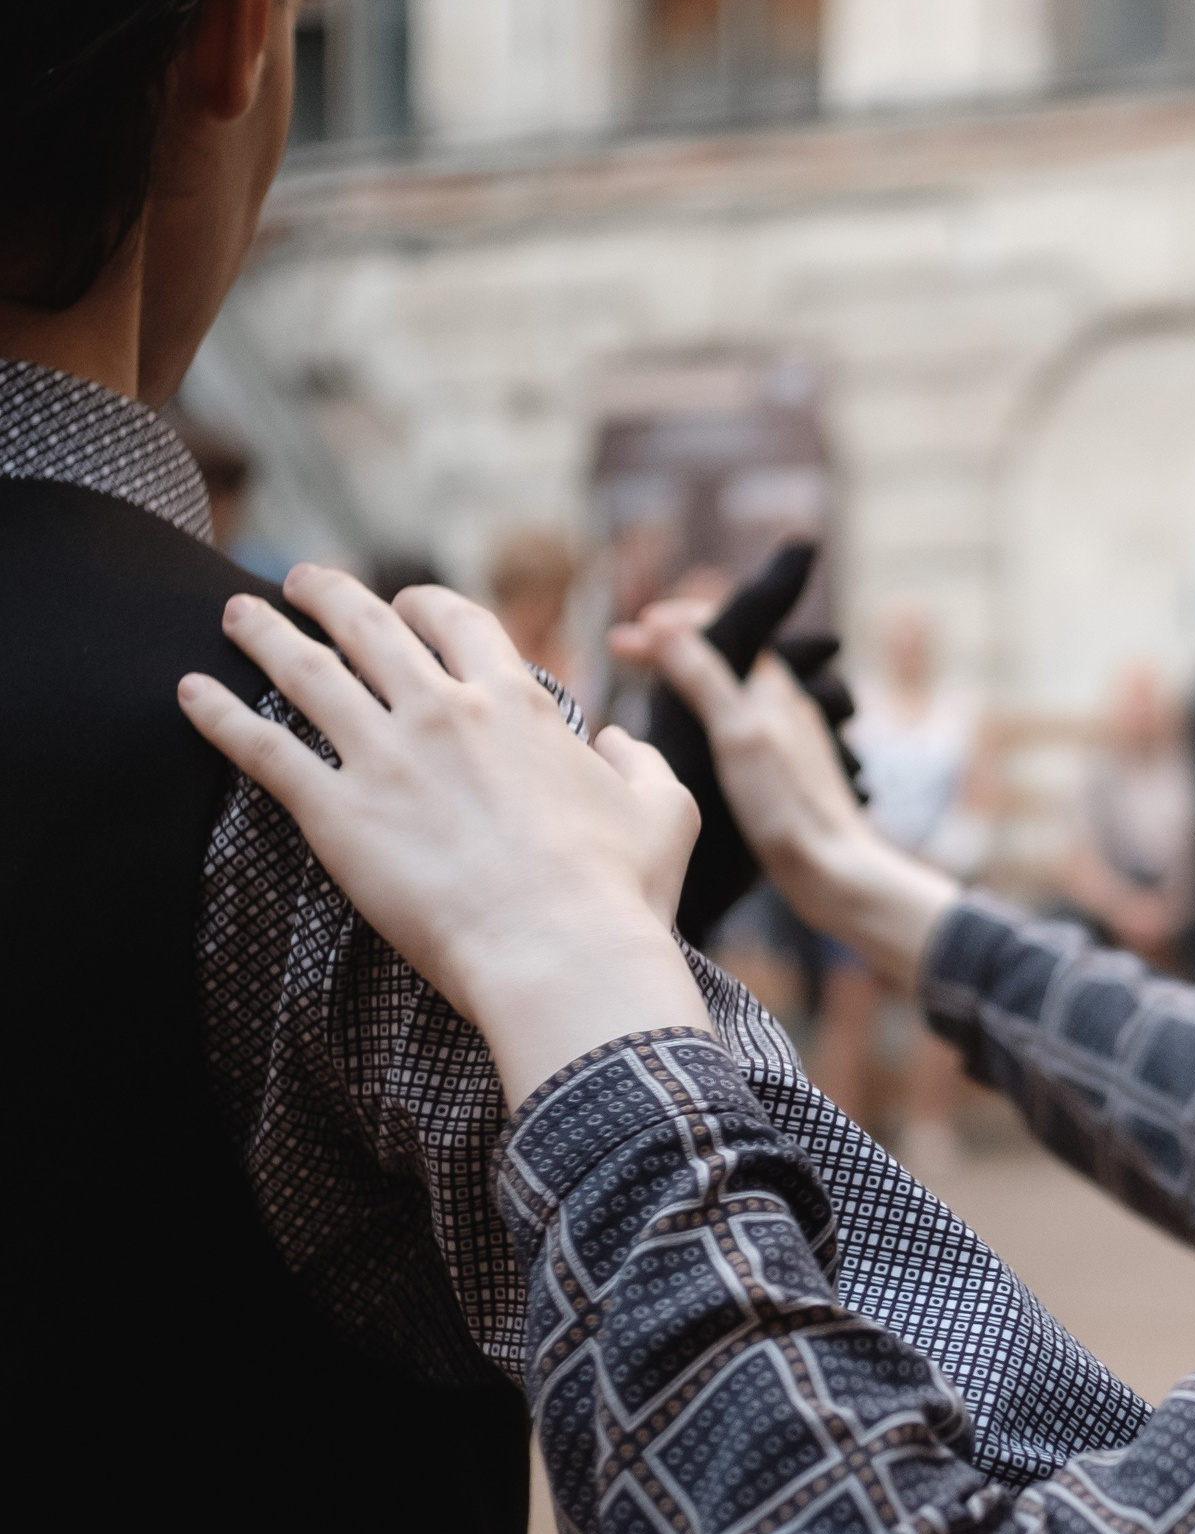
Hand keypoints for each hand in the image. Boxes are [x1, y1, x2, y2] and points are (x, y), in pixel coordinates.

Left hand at [180, 565, 709, 1103]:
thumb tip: (624, 743)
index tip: (406, 605)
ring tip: (235, 615)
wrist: (562, 951)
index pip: (460, 624)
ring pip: (306, 673)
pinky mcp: (336, 812)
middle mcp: (444, 712)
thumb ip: (644, 765)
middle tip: (301, 581)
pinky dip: (219, 715)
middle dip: (330, 595)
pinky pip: (263, 749)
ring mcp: (385, 757)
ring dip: (266, 635)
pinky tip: (188, 691)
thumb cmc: (622, 890)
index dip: (428, 606)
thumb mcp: (666, 812)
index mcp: (518, 705)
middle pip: (369, 628)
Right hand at [612, 603, 958, 990]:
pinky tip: (689, 745)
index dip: (671, 625)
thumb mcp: (736, 734)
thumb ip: (705, 678)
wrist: (833, 871)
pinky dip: (707, 719)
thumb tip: (666, 627)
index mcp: (776, 686)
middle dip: (677, 646)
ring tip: (651, 691)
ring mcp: (787, 741)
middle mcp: (787, 706)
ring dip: (692, 680)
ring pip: (734, 692)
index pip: (725, 626)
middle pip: (728, 655)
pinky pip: (739, 727)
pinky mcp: (785, 776)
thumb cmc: (786, 805)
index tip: (622, 639)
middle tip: (626, 654)